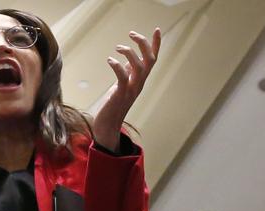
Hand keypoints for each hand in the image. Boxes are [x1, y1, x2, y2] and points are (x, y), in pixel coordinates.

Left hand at [92, 28, 160, 150]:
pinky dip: (117, 66)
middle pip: (149, 60)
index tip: (156, 29)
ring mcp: (131, 90)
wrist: (108, 126)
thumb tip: (128, 62)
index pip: (152, 60)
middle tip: (132, 33)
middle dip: (144, 44)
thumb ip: (127, 75)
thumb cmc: (113, 106)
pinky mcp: (120, 95)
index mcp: (140, 80)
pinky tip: (110, 60)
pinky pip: (123, 77)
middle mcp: (139, 84)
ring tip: (117, 47)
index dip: (156, 45)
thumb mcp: (122, 87)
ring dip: (129, 53)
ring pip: (139, 67)